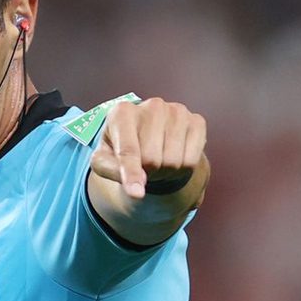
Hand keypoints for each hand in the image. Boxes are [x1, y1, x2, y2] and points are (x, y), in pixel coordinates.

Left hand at [90, 98, 206, 198]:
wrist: (146, 135)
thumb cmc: (119, 148)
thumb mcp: (104, 160)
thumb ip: (112, 171)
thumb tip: (138, 186)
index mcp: (122, 112)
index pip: (128, 150)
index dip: (131, 174)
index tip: (135, 194)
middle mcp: (152, 106)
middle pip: (152, 160)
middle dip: (146, 173)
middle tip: (142, 166)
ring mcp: (176, 111)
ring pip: (173, 162)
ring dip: (164, 173)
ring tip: (157, 161)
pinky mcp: (196, 121)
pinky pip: (192, 160)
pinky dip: (182, 169)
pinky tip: (173, 157)